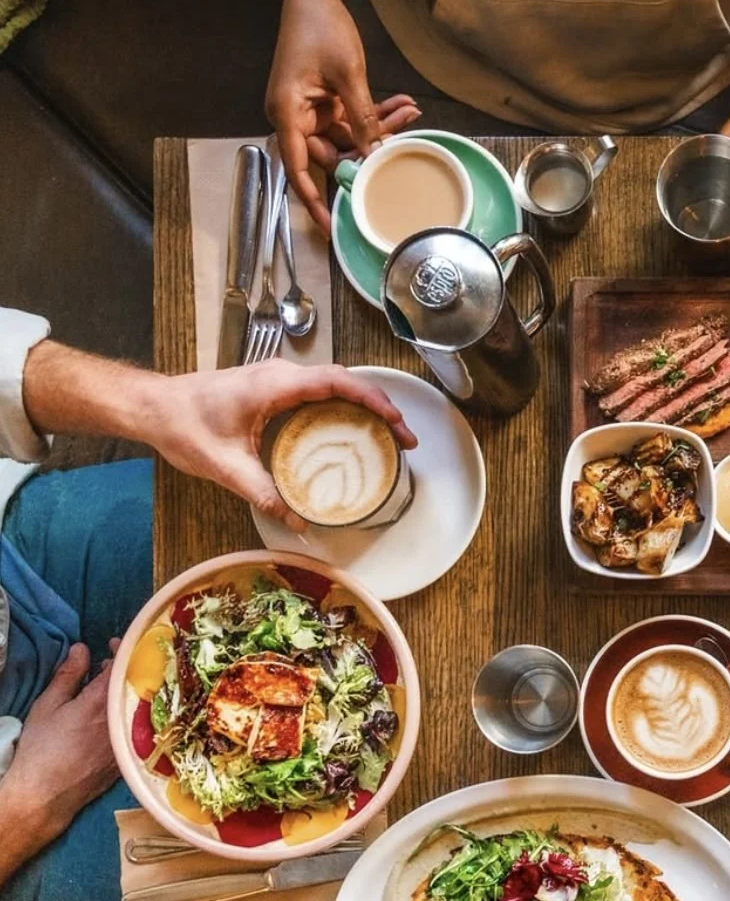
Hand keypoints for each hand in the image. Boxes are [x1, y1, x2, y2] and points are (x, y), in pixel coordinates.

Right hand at [0, 645, 117, 864]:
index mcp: (102, 701)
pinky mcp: (130, 754)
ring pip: (137, 705)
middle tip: (107, 664)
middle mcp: (123, 718)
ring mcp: (129, 738)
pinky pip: (137, 726)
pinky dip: (129, 712)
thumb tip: (82, 649)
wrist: (46, 793)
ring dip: (126, 691)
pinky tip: (115, 712)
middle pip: (133, 684)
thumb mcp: (48, 705)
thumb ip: (68, 675)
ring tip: (108, 687)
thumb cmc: (42, 747)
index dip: (121, 650)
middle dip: (123, 670)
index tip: (114, 644)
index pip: (122, 666)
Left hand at [136, 360, 417, 530]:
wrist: (153, 407)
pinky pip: (320, 394)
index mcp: (274, 386)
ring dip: (366, 408)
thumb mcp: (224, 466)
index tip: (397, 422)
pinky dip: (345, 409)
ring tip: (389, 437)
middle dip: (381, 407)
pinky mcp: (274, 390)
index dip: (373, 400)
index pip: (337, 383)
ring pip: (336, 386)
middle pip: (346, 383)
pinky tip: (353, 433)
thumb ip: (264, 492)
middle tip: (405, 439)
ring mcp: (279, 380)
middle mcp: (281, 376)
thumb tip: (299, 523)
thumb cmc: (182, 425)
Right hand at [266, 0, 420, 233]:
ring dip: (381, 128)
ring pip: (351, 137)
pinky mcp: (328, 102)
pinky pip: (354, 119)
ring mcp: (313, 111)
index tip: (329, 224)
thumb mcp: (347, 74)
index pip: (298, 167)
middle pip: (332, 154)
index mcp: (288, 113)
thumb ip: (361, 117)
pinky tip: (403, 104)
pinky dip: (377, 114)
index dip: (313, 199)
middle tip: (400, 147)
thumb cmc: (319, 28)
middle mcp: (296, 116)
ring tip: (411, 112)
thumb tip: (374, 156)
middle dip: (369, 152)